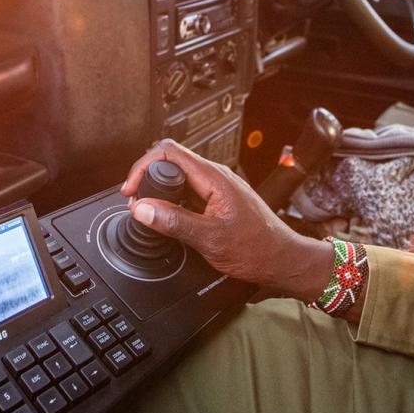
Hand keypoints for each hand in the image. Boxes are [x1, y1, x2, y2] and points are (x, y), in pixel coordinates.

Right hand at [121, 139, 332, 300]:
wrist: (282, 260)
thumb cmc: (256, 249)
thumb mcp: (209, 239)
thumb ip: (174, 221)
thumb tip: (142, 208)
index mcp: (214, 177)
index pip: (169, 152)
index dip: (142, 166)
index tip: (130, 190)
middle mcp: (215, 176)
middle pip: (171, 160)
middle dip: (147, 177)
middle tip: (135, 202)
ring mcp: (217, 187)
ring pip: (179, 176)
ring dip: (159, 190)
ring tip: (147, 211)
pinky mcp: (218, 199)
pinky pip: (188, 191)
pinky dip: (172, 200)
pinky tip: (168, 218)